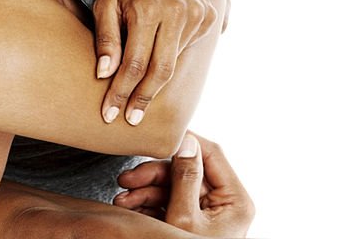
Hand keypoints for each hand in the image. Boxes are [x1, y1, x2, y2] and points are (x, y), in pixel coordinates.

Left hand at [93, 0, 217, 123]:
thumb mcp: (106, 1)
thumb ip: (106, 37)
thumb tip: (104, 73)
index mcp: (146, 10)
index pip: (133, 64)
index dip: (121, 92)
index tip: (110, 114)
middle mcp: (175, 13)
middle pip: (160, 71)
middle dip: (143, 99)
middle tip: (131, 119)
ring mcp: (196, 15)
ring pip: (175, 62)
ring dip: (157, 81)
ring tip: (140, 95)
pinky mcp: (208, 16)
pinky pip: (188, 48)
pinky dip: (172, 57)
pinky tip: (160, 54)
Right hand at [114, 134, 253, 236]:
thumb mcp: (185, 219)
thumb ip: (185, 178)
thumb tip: (185, 141)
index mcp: (235, 200)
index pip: (211, 153)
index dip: (184, 142)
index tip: (158, 137)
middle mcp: (224, 202)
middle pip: (187, 169)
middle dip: (153, 175)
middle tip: (126, 179)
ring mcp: (208, 211)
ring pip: (174, 185)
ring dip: (145, 191)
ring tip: (123, 200)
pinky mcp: (193, 220)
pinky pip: (171, 201)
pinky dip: (150, 204)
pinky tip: (130, 208)